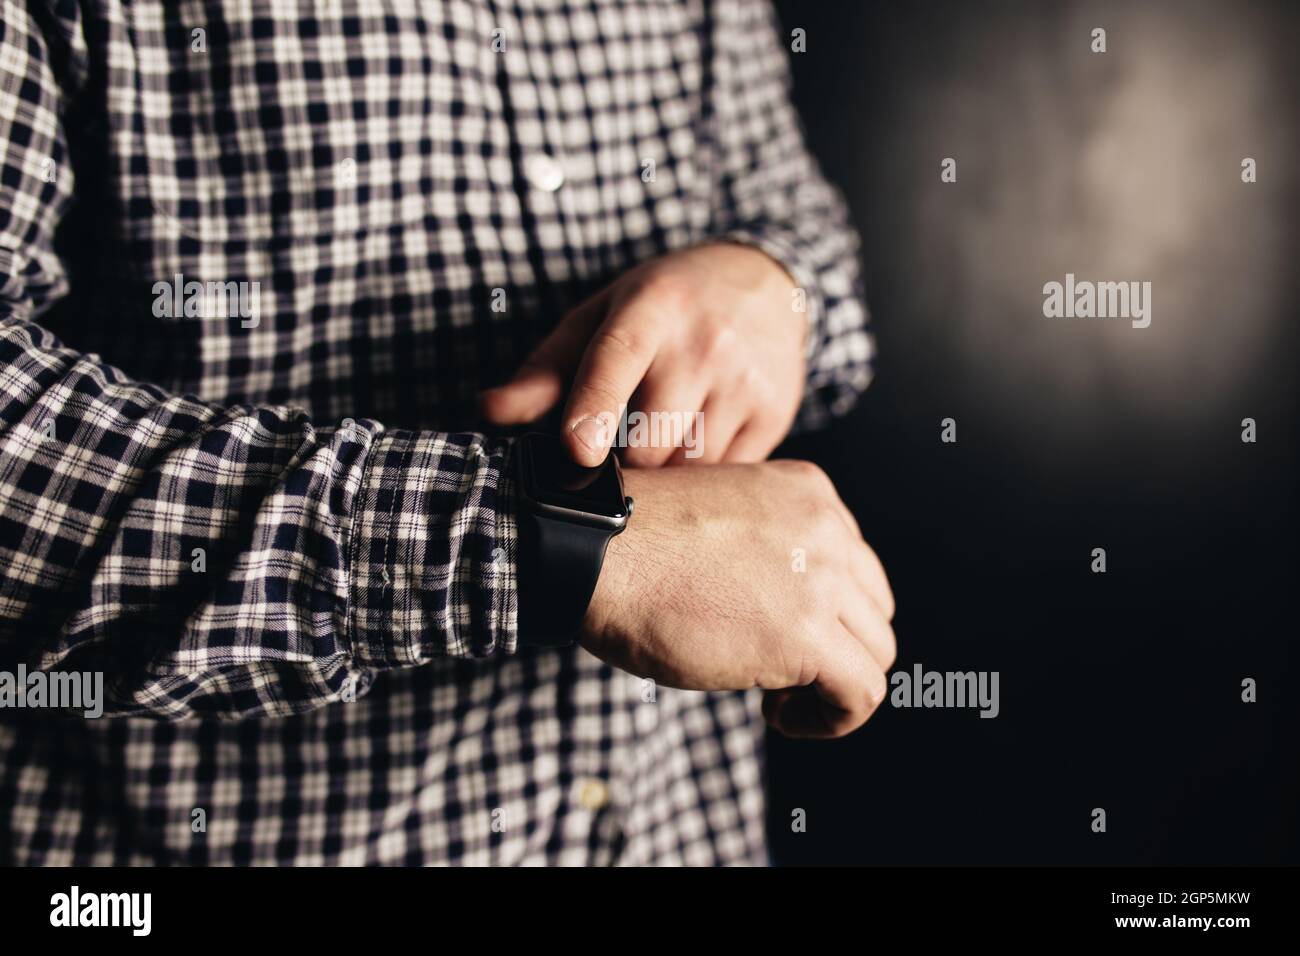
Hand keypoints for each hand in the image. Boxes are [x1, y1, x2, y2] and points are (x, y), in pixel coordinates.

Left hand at [481, 242, 806, 466]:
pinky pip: (727, 476)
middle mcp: (705, 343)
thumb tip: (489, 411)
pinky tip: (696, 441)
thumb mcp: (602, 316)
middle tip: (610, 451)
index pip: (618, 360)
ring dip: (662, 472)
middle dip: (620, 462)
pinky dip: (701, 475)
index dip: (593, 408)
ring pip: (688, 469)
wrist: (765, 282)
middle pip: (648, 440)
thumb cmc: (666, 303)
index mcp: (651, 308)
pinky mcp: (776, 415)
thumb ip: (545, 370)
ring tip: (658, 440)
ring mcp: (747, 382)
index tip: (576, 450)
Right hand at [582, 460, 895, 738]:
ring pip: (876, 652)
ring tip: (777, 697)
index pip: (856, 563)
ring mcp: (822, 578)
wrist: (591, 554)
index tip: (777, 632)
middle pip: (873, 608)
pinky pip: (863, 694)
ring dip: (833, 684)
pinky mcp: (807, 635)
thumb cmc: (628, 544)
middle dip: (835, 646)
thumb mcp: (720, 519)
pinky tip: (780, 715)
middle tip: (781, 670)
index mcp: (807, 491)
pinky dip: (833, 719)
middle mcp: (827, 527)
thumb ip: (770, 546)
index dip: (825, 610)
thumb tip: (786, 604)